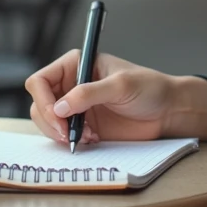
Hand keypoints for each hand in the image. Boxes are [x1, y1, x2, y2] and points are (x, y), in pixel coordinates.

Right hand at [25, 50, 174, 143]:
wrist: (167, 111)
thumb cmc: (150, 88)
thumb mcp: (120, 85)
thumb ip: (88, 94)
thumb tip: (59, 107)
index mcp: (77, 64)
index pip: (41, 80)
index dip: (44, 99)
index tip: (57, 116)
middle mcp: (72, 84)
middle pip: (40, 104)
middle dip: (50, 121)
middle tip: (68, 134)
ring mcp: (76, 107)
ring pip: (48, 122)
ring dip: (61, 133)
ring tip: (86, 136)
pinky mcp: (83, 125)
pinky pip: (63, 136)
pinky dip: (71, 141)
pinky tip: (92, 139)